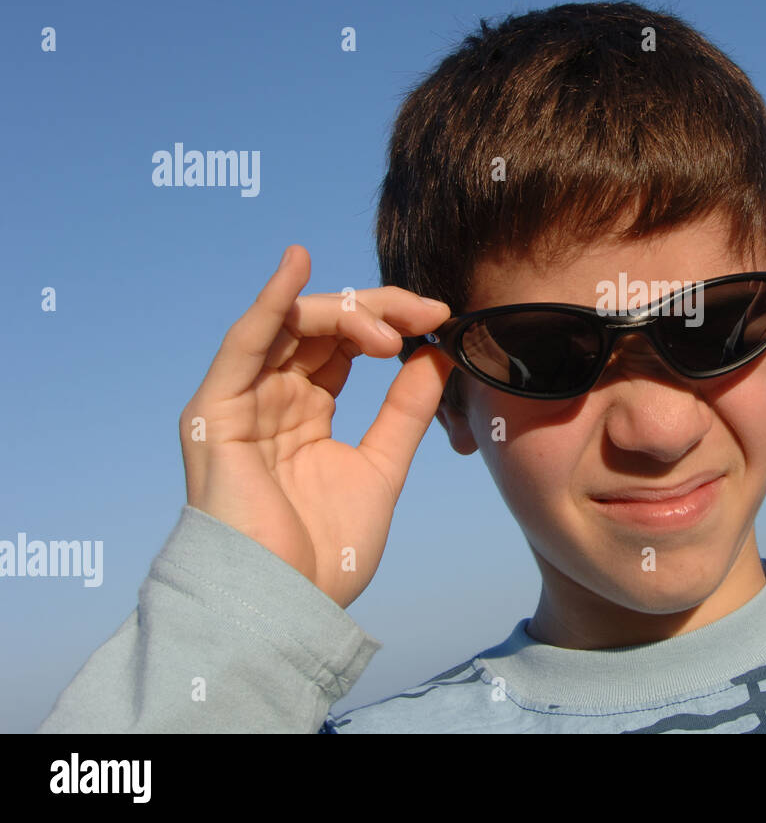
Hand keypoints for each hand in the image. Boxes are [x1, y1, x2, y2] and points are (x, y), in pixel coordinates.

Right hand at [178, 245, 453, 607]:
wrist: (285, 608)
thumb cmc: (326, 554)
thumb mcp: (381, 468)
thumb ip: (405, 411)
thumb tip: (438, 354)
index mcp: (305, 413)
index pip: (346, 345)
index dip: (391, 323)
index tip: (442, 318)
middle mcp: (270, 400)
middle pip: (322, 327)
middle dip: (378, 310)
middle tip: (428, 313)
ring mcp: (241, 402)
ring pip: (291, 325)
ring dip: (346, 312)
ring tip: (393, 327)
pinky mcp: (217, 411)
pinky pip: (245, 341)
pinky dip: (272, 300)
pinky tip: (298, 264)